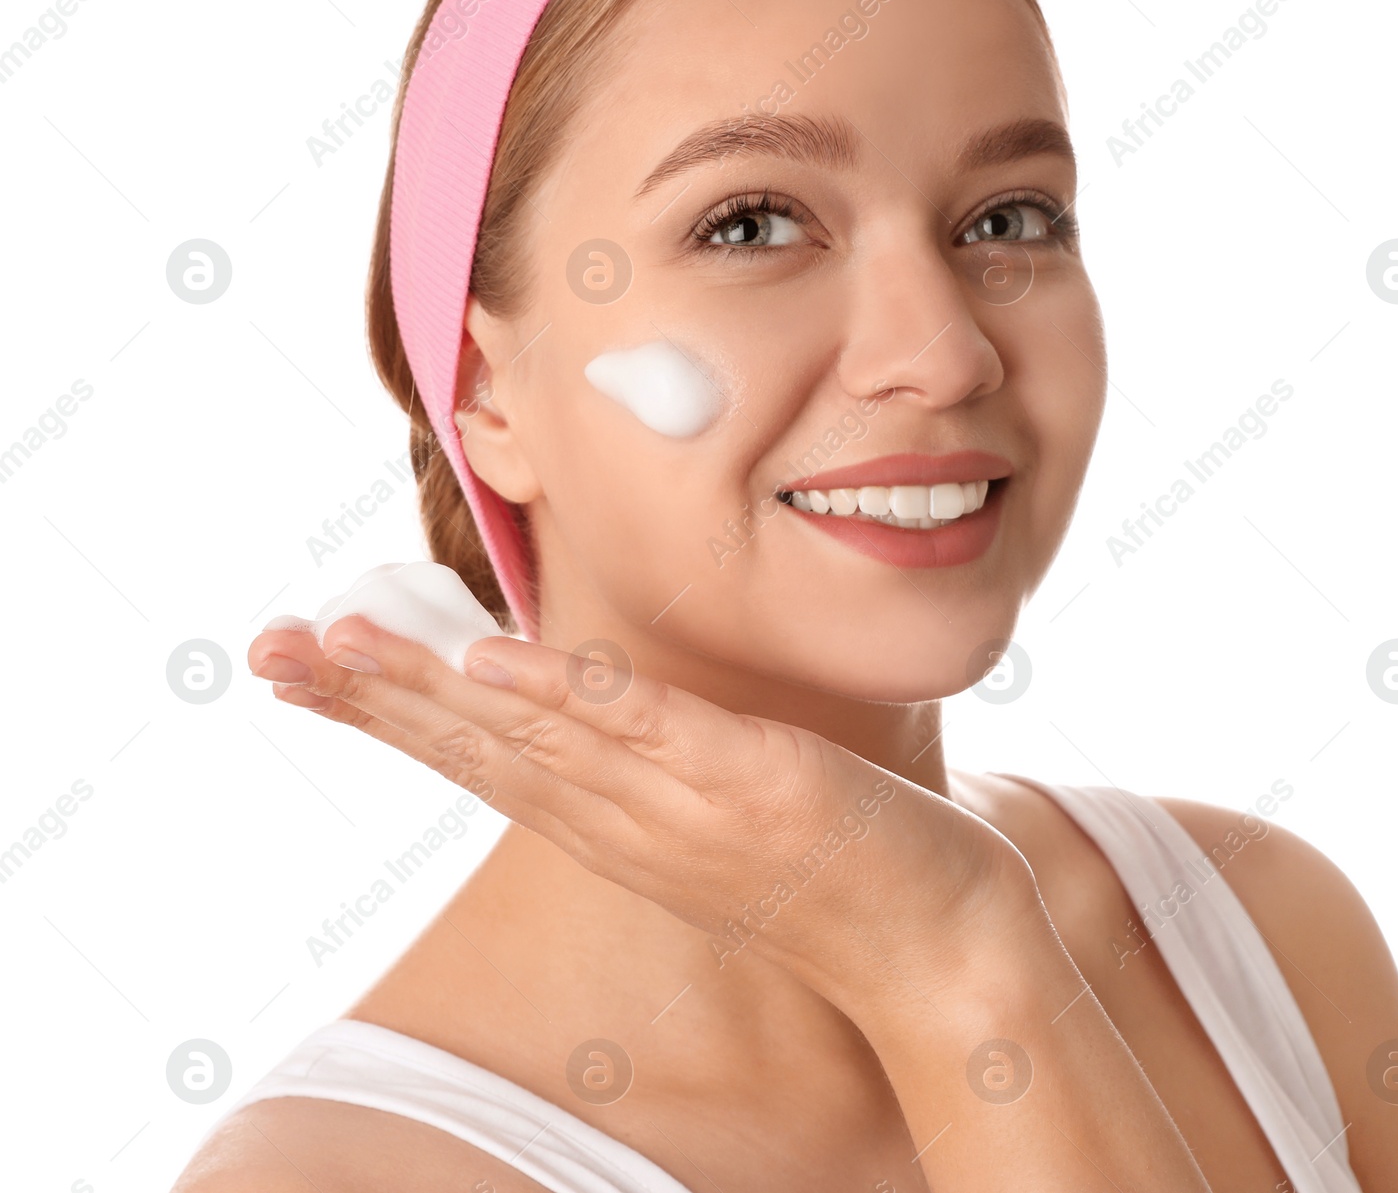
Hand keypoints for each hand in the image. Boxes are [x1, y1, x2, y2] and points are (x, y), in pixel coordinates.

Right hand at [247, 616, 1035, 1014]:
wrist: (939, 949)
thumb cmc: (824, 867)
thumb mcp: (710, 810)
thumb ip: (645, 762)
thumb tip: (592, 707)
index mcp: (608, 821)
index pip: (474, 758)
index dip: (381, 711)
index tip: (296, 662)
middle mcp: (624, 820)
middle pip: (475, 749)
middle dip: (369, 695)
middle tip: (268, 647)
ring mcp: (681, 805)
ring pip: (535, 737)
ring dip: (435, 687)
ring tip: (342, 640)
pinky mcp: (750, 780)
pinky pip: (645, 731)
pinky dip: (565, 696)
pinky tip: (494, 662)